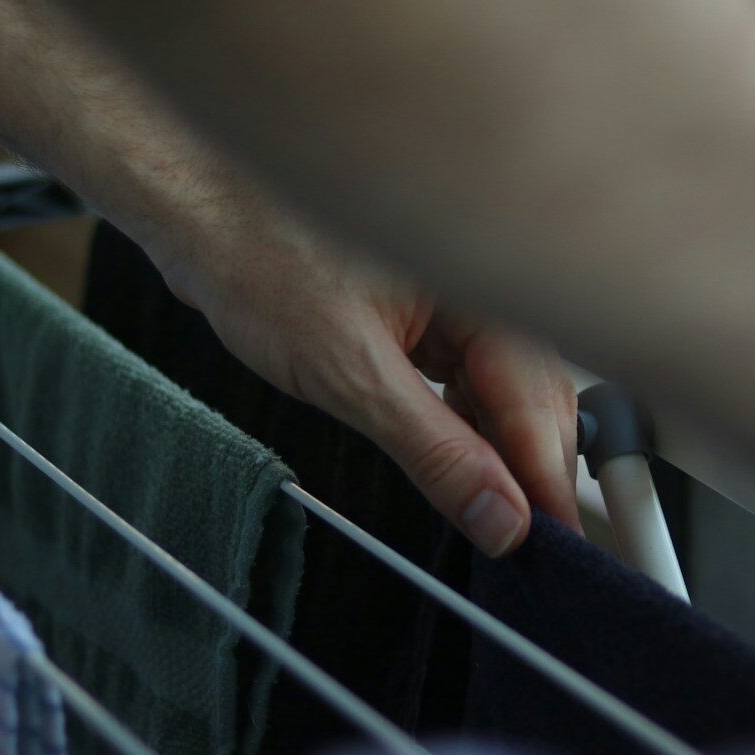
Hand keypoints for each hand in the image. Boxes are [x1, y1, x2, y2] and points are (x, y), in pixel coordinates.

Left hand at [140, 194, 580, 557]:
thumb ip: (436, 452)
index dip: (546, 482)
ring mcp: (459, 300)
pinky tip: (457, 457)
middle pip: (534, 399)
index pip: (538, 405)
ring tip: (491, 511)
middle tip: (519, 541)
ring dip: (498, 451)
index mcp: (484, 284)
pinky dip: (466, 422)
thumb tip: (499, 517)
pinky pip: (470, 376)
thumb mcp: (351, 373)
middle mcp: (483, 286)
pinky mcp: (430, 313)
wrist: (200, 210)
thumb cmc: (260, 258)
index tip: (554, 544)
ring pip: (504, 393)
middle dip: (530, 471)